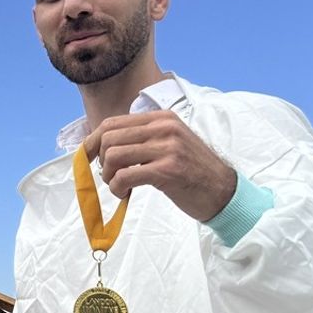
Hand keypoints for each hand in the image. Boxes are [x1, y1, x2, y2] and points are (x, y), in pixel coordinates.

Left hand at [83, 110, 235, 221]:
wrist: (223, 191)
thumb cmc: (192, 171)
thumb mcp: (169, 144)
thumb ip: (142, 139)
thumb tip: (104, 146)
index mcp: (161, 118)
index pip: (113, 123)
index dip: (93, 141)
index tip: (89, 158)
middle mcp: (164, 128)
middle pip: (109, 138)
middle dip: (100, 160)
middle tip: (110, 176)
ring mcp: (167, 147)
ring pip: (114, 156)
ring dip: (108, 176)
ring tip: (118, 186)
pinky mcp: (167, 170)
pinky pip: (125, 176)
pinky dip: (117, 188)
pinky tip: (125, 194)